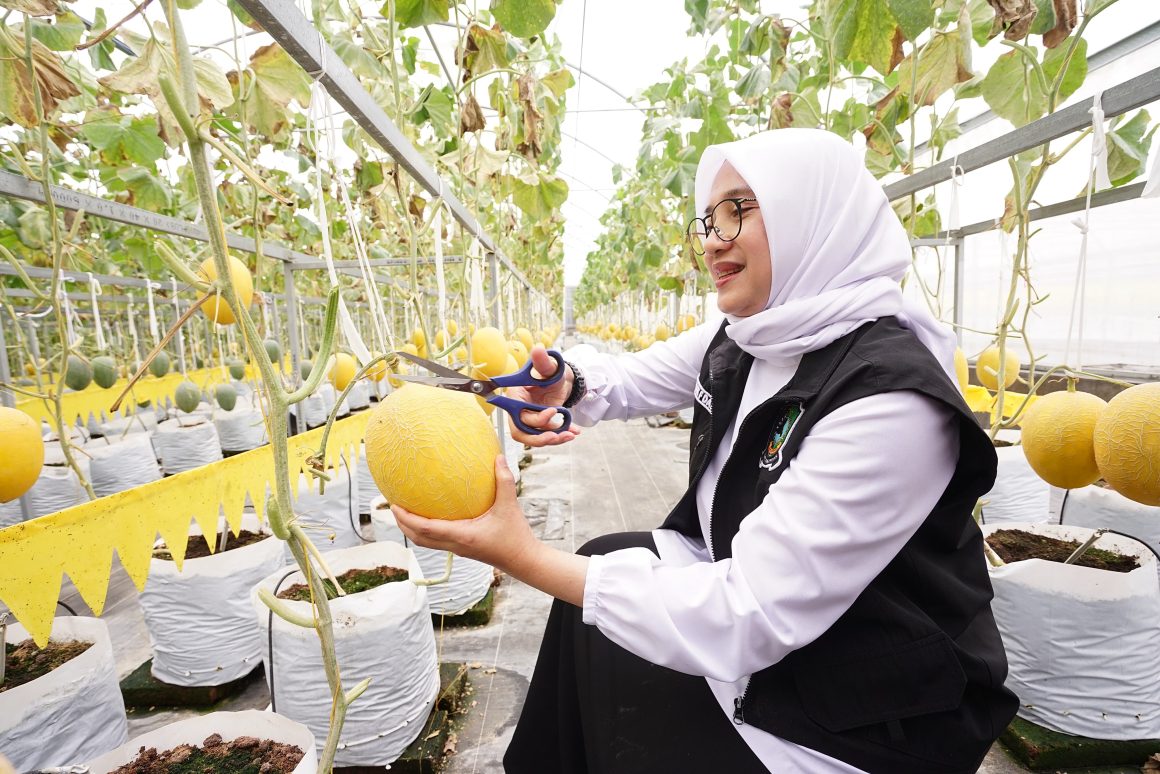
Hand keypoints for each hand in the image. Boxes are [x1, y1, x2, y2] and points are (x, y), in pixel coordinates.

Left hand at [392, 455, 588, 605]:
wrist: (523, 560)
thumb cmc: (516, 536)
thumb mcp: (510, 505)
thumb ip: (503, 481)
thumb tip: (497, 457)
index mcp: (462, 536)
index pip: (425, 529)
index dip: (406, 518)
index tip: (394, 504)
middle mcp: (455, 544)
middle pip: (418, 538)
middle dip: (401, 523)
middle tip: (392, 504)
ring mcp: (457, 548)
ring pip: (425, 541)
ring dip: (411, 528)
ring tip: (404, 510)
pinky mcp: (462, 548)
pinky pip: (436, 539)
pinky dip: (426, 529)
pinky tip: (430, 514)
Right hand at [505, 345, 580, 446]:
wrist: (562, 380)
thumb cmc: (552, 371)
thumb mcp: (551, 368)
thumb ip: (543, 362)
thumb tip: (538, 350)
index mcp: (516, 395)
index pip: (516, 413)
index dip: (531, 419)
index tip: (552, 412)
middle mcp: (519, 408)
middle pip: (521, 430)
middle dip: (539, 437)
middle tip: (556, 436)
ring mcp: (529, 418)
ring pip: (534, 436)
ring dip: (552, 439)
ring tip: (569, 435)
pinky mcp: (540, 425)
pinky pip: (546, 434)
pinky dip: (560, 436)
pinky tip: (573, 432)